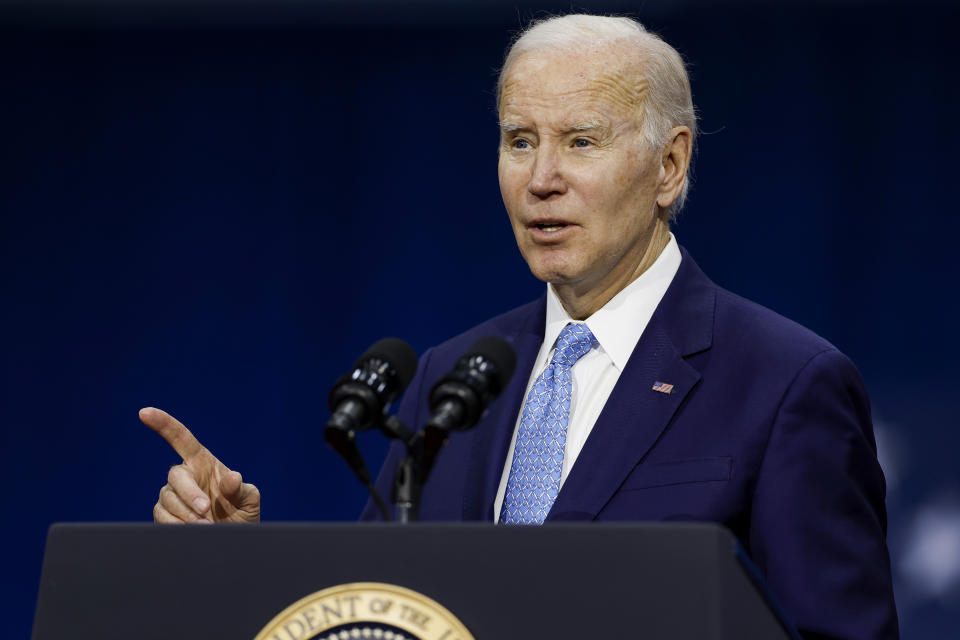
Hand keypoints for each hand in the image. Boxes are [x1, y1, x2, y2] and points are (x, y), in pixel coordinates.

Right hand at [140, 407, 260, 523]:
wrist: (234, 541)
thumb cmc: (242, 514)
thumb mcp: (249, 500)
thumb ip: (241, 488)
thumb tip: (233, 478)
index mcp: (203, 462)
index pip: (181, 438)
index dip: (164, 424)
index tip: (145, 412)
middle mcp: (186, 476)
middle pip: (175, 476)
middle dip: (190, 493)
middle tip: (206, 510)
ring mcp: (173, 496)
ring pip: (168, 499)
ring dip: (187, 514)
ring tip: (207, 527)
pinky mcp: (165, 516)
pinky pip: (162, 517)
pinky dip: (177, 525)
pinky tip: (191, 532)